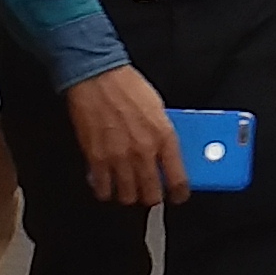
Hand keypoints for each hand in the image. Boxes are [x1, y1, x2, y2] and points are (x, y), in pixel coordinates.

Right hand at [66, 64, 185, 206]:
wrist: (98, 77)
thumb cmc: (127, 87)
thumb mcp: (158, 109)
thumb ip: (163, 135)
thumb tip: (166, 155)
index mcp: (164, 137)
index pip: (178, 180)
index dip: (179, 193)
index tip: (177, 196)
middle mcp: (144, 151)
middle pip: (152, 195)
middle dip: (152, 197)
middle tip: (149, 192)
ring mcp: (119, 158)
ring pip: (128, 197)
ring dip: (129, 195)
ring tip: (128, 188)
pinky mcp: (96, 159)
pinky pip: (103, 190)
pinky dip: (106, 191)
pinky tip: (107, 184)